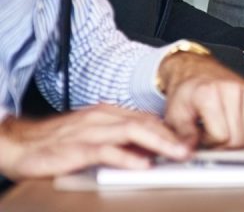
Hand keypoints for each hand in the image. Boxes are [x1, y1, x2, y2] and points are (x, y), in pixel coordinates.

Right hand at [0, 105, 191, 179]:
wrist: (17, 144)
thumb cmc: (55, 142)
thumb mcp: (92, 136)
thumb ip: (118, 139)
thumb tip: (149, 150)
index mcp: (107, 114)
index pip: (147, 119)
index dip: (170, 130)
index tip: (190, 141)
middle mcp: (101, 119)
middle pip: (145, 123)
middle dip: (172, 136)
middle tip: (192, 149)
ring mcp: (89, 132)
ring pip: (131, 131)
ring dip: (159, 143)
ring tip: (177, 154)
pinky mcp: (75, 149)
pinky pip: (105, 151)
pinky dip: (126, 157)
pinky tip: (142, 164)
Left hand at [158, 52, 243, 148]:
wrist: (197, 69)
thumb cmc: (186, 91)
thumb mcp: (174, 115)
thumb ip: (182, 136)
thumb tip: (188, 153)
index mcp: (210, 94)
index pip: (221, 137)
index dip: (208, 143)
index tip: (199, 136)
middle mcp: (233, 90)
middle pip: (238, 139)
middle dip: (221, 145)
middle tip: (207, 136)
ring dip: (232, 138)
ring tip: (216, 128)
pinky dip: (240, 130)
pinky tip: (227, 122)